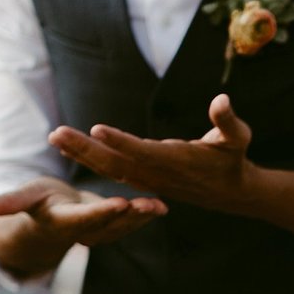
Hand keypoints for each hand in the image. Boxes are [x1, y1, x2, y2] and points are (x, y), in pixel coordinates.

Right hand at [0, 178, 166, 251]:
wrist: (47, 222)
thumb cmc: (34, 203)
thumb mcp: (25, 199)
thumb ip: (12, 202)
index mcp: (62, 222)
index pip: (84, 219)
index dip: (102, 213)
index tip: (120, 202)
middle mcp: (83, 232)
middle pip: (109, 225)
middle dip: (130, 216)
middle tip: (149, 204)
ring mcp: (98, 233)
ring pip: (122, 227)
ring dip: (142, 218)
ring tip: (160, 206)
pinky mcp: (110, 229)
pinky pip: (128, 224)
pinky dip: (144, 216)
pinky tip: (162, 206)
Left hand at [47, 94, 254, 206]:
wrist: (231, 193)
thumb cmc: (234, 159)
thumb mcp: (238, 138)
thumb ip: (228, 121)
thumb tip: (221, 101)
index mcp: (176, 161)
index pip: (144, 151)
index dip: (121, 142)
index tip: (96, 130)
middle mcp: (157, 172)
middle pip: (115, 162)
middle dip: (85, 148)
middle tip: (56, 133)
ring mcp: (148, 178)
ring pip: (109, 167)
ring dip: (81, 153)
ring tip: (55, 138)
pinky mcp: (143, 178)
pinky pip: (112, 170)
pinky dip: (91, 158)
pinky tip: (71, 148)